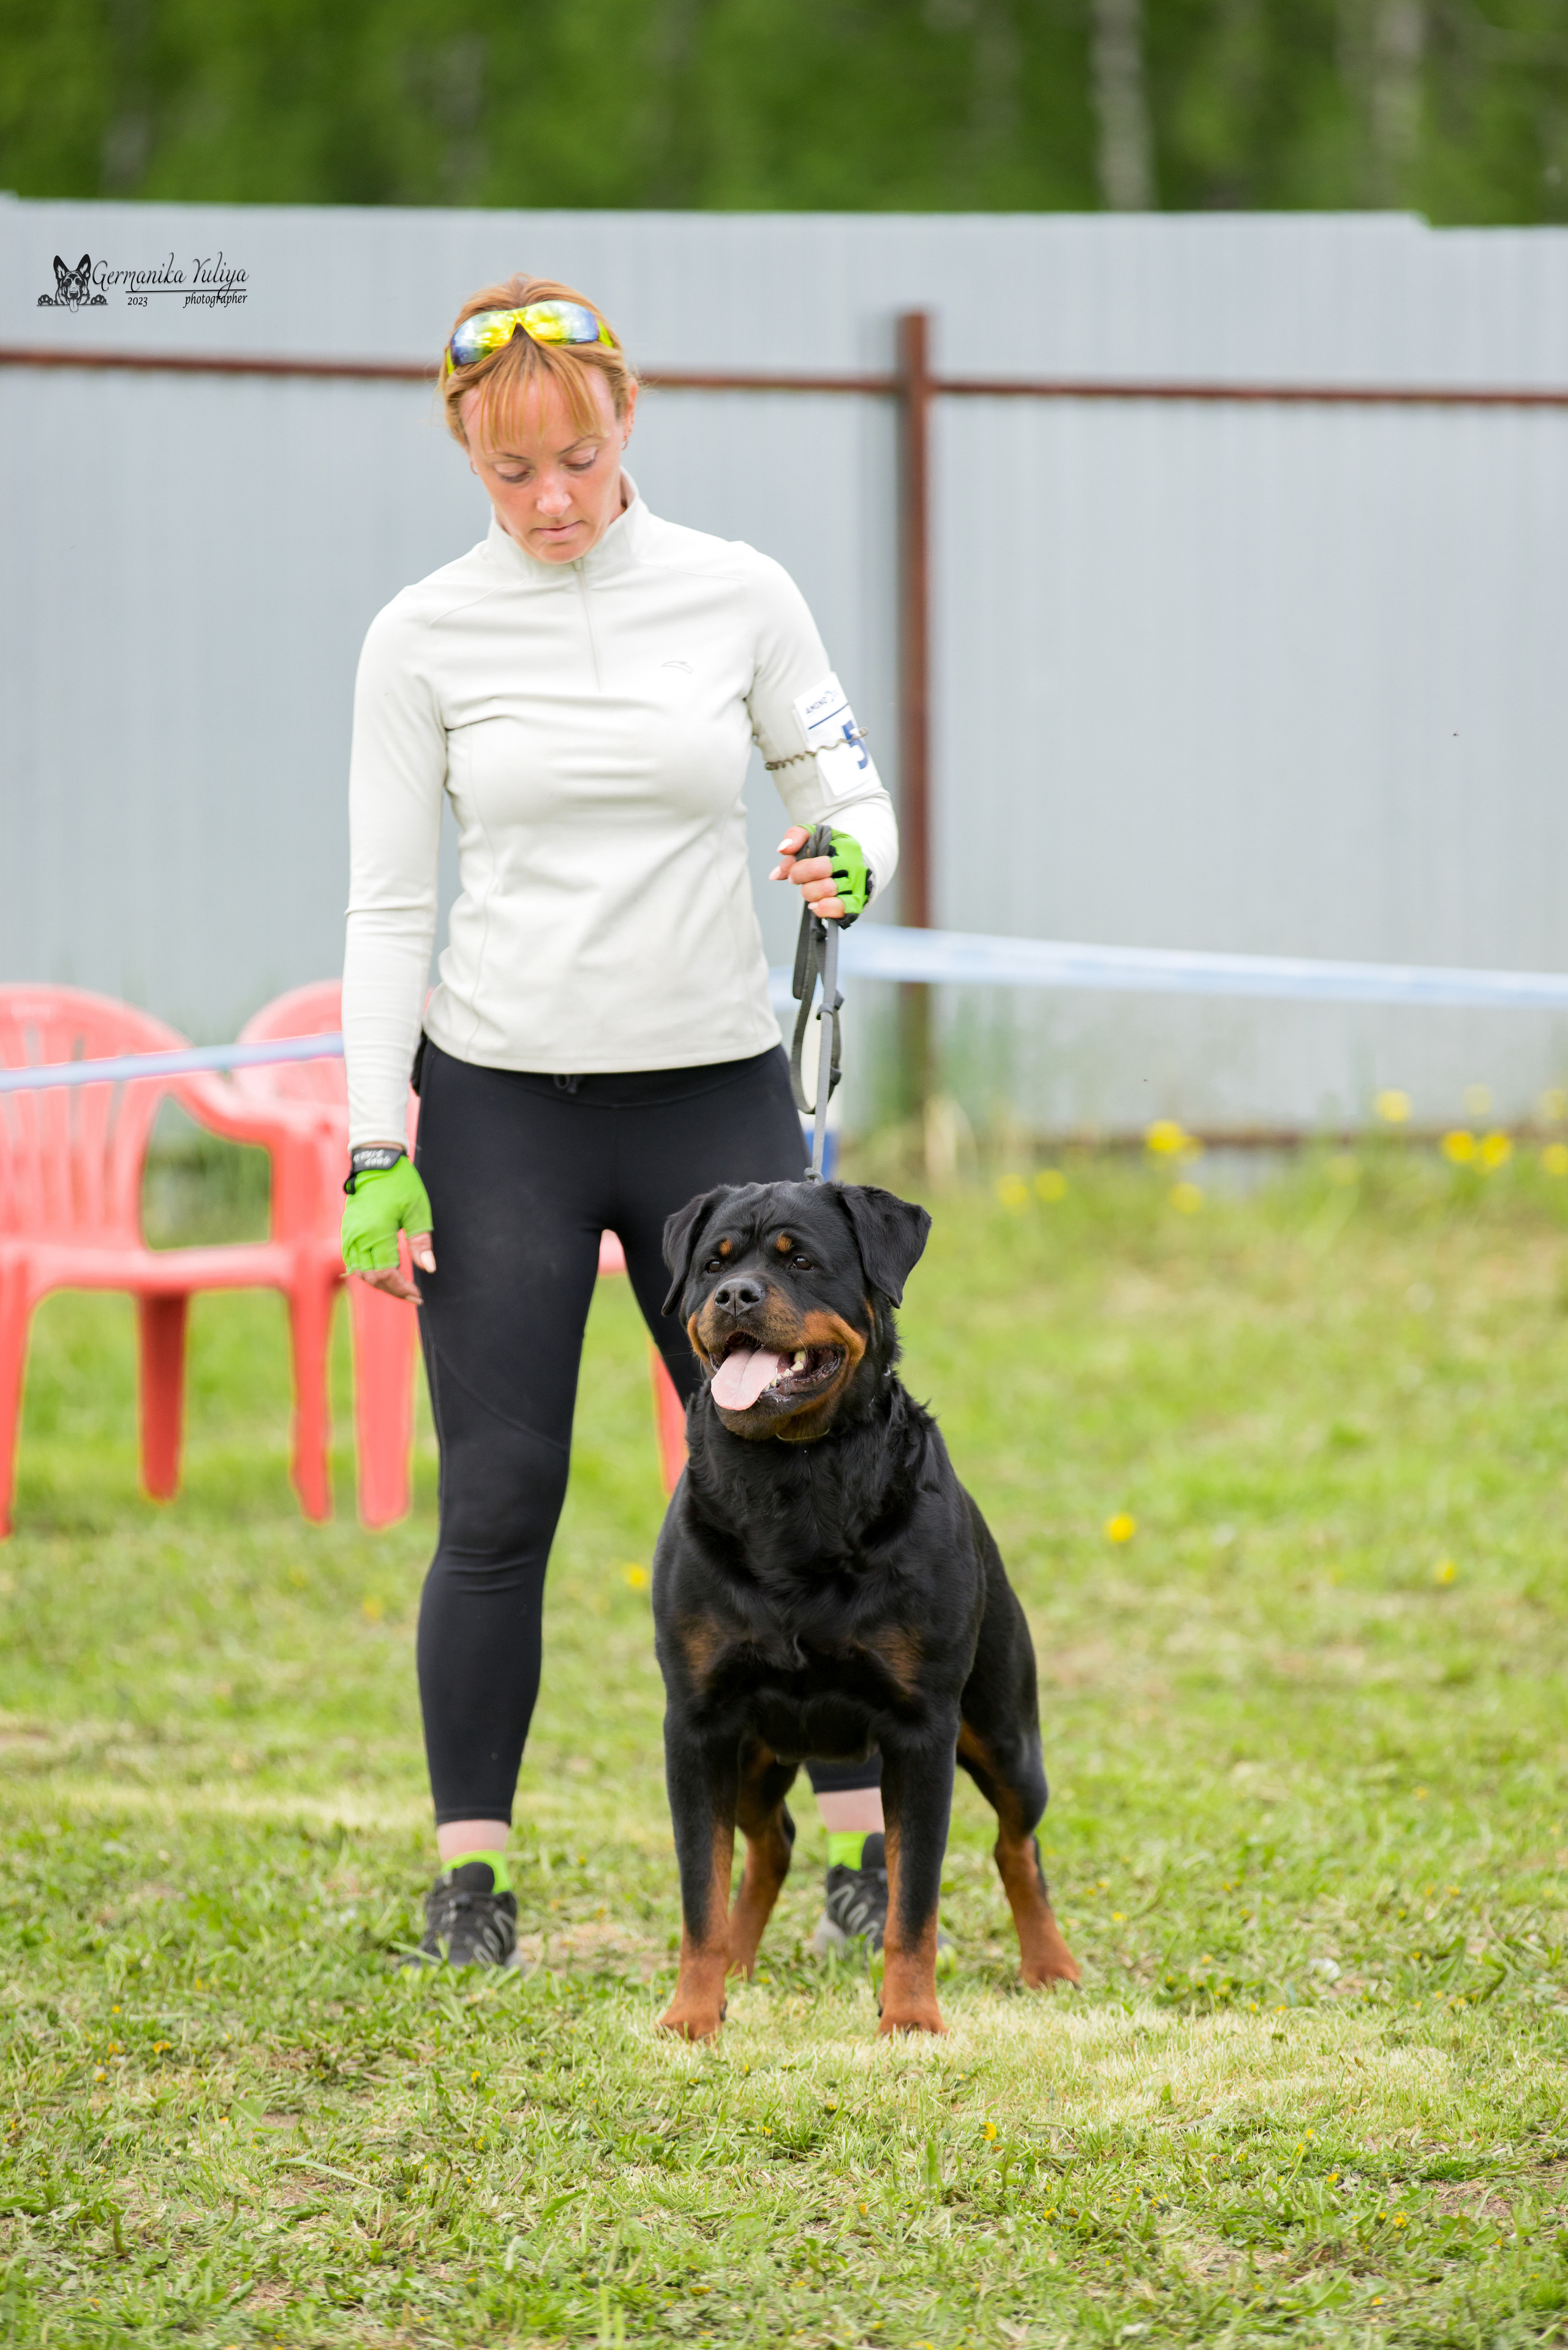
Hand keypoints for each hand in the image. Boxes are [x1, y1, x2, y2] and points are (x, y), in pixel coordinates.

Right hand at [341, 1155, 435, 1304]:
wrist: (376, 1161)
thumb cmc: (401, 1183)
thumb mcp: (417, 1211)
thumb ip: (421, 1243)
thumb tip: (429, 1269)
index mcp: (376, 1234)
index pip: (386, 1275)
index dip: (401, 1288)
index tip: (417, 1294)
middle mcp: (358, 1237)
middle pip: (371, 1278)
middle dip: (392, 1290)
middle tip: (412, 1294)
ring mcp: (349, 1234)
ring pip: (359, 1272)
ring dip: (378, 1282)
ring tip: (399, 1286)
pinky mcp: (347, 1230)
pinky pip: (352, 1259)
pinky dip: (366, 1270)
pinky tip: (382, 1271)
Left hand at [771, 827, 870, 921]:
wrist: (849, 863)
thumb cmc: (828, 849)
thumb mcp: (812, 835)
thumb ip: (795, 837)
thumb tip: (782, 849)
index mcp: (844, 847)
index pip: (817, 865)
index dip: (798, 871)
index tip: (792, 871)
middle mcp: (854, 867)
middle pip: (824, 884)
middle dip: (804, 883)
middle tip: (796, 879)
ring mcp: (856, 886)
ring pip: (829, 896)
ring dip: (811, 894)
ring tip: (809, 889)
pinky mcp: (855, 903)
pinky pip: (839, 911)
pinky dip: (823, 910)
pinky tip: (815, 905)